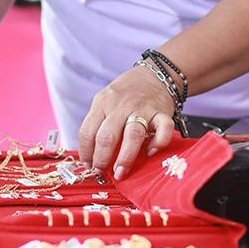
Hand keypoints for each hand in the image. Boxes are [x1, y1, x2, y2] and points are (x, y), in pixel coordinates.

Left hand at [78, 65, 175, 179]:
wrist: (154, 74)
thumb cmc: (126, 92)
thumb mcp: (105, 100)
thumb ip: (99, 121)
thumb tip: (91, 154)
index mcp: (102, 103)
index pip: (87, 131)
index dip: (85, 152)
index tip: (88, 166)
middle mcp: (120, 106)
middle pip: (107, 136)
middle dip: (101, 159)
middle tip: (102, 173)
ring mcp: (142, 108)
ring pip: (132, 135)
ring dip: (125, 158)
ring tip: (120, 172)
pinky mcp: (162, 112)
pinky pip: (163, 129)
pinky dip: (158, 143)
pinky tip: (151, 152)